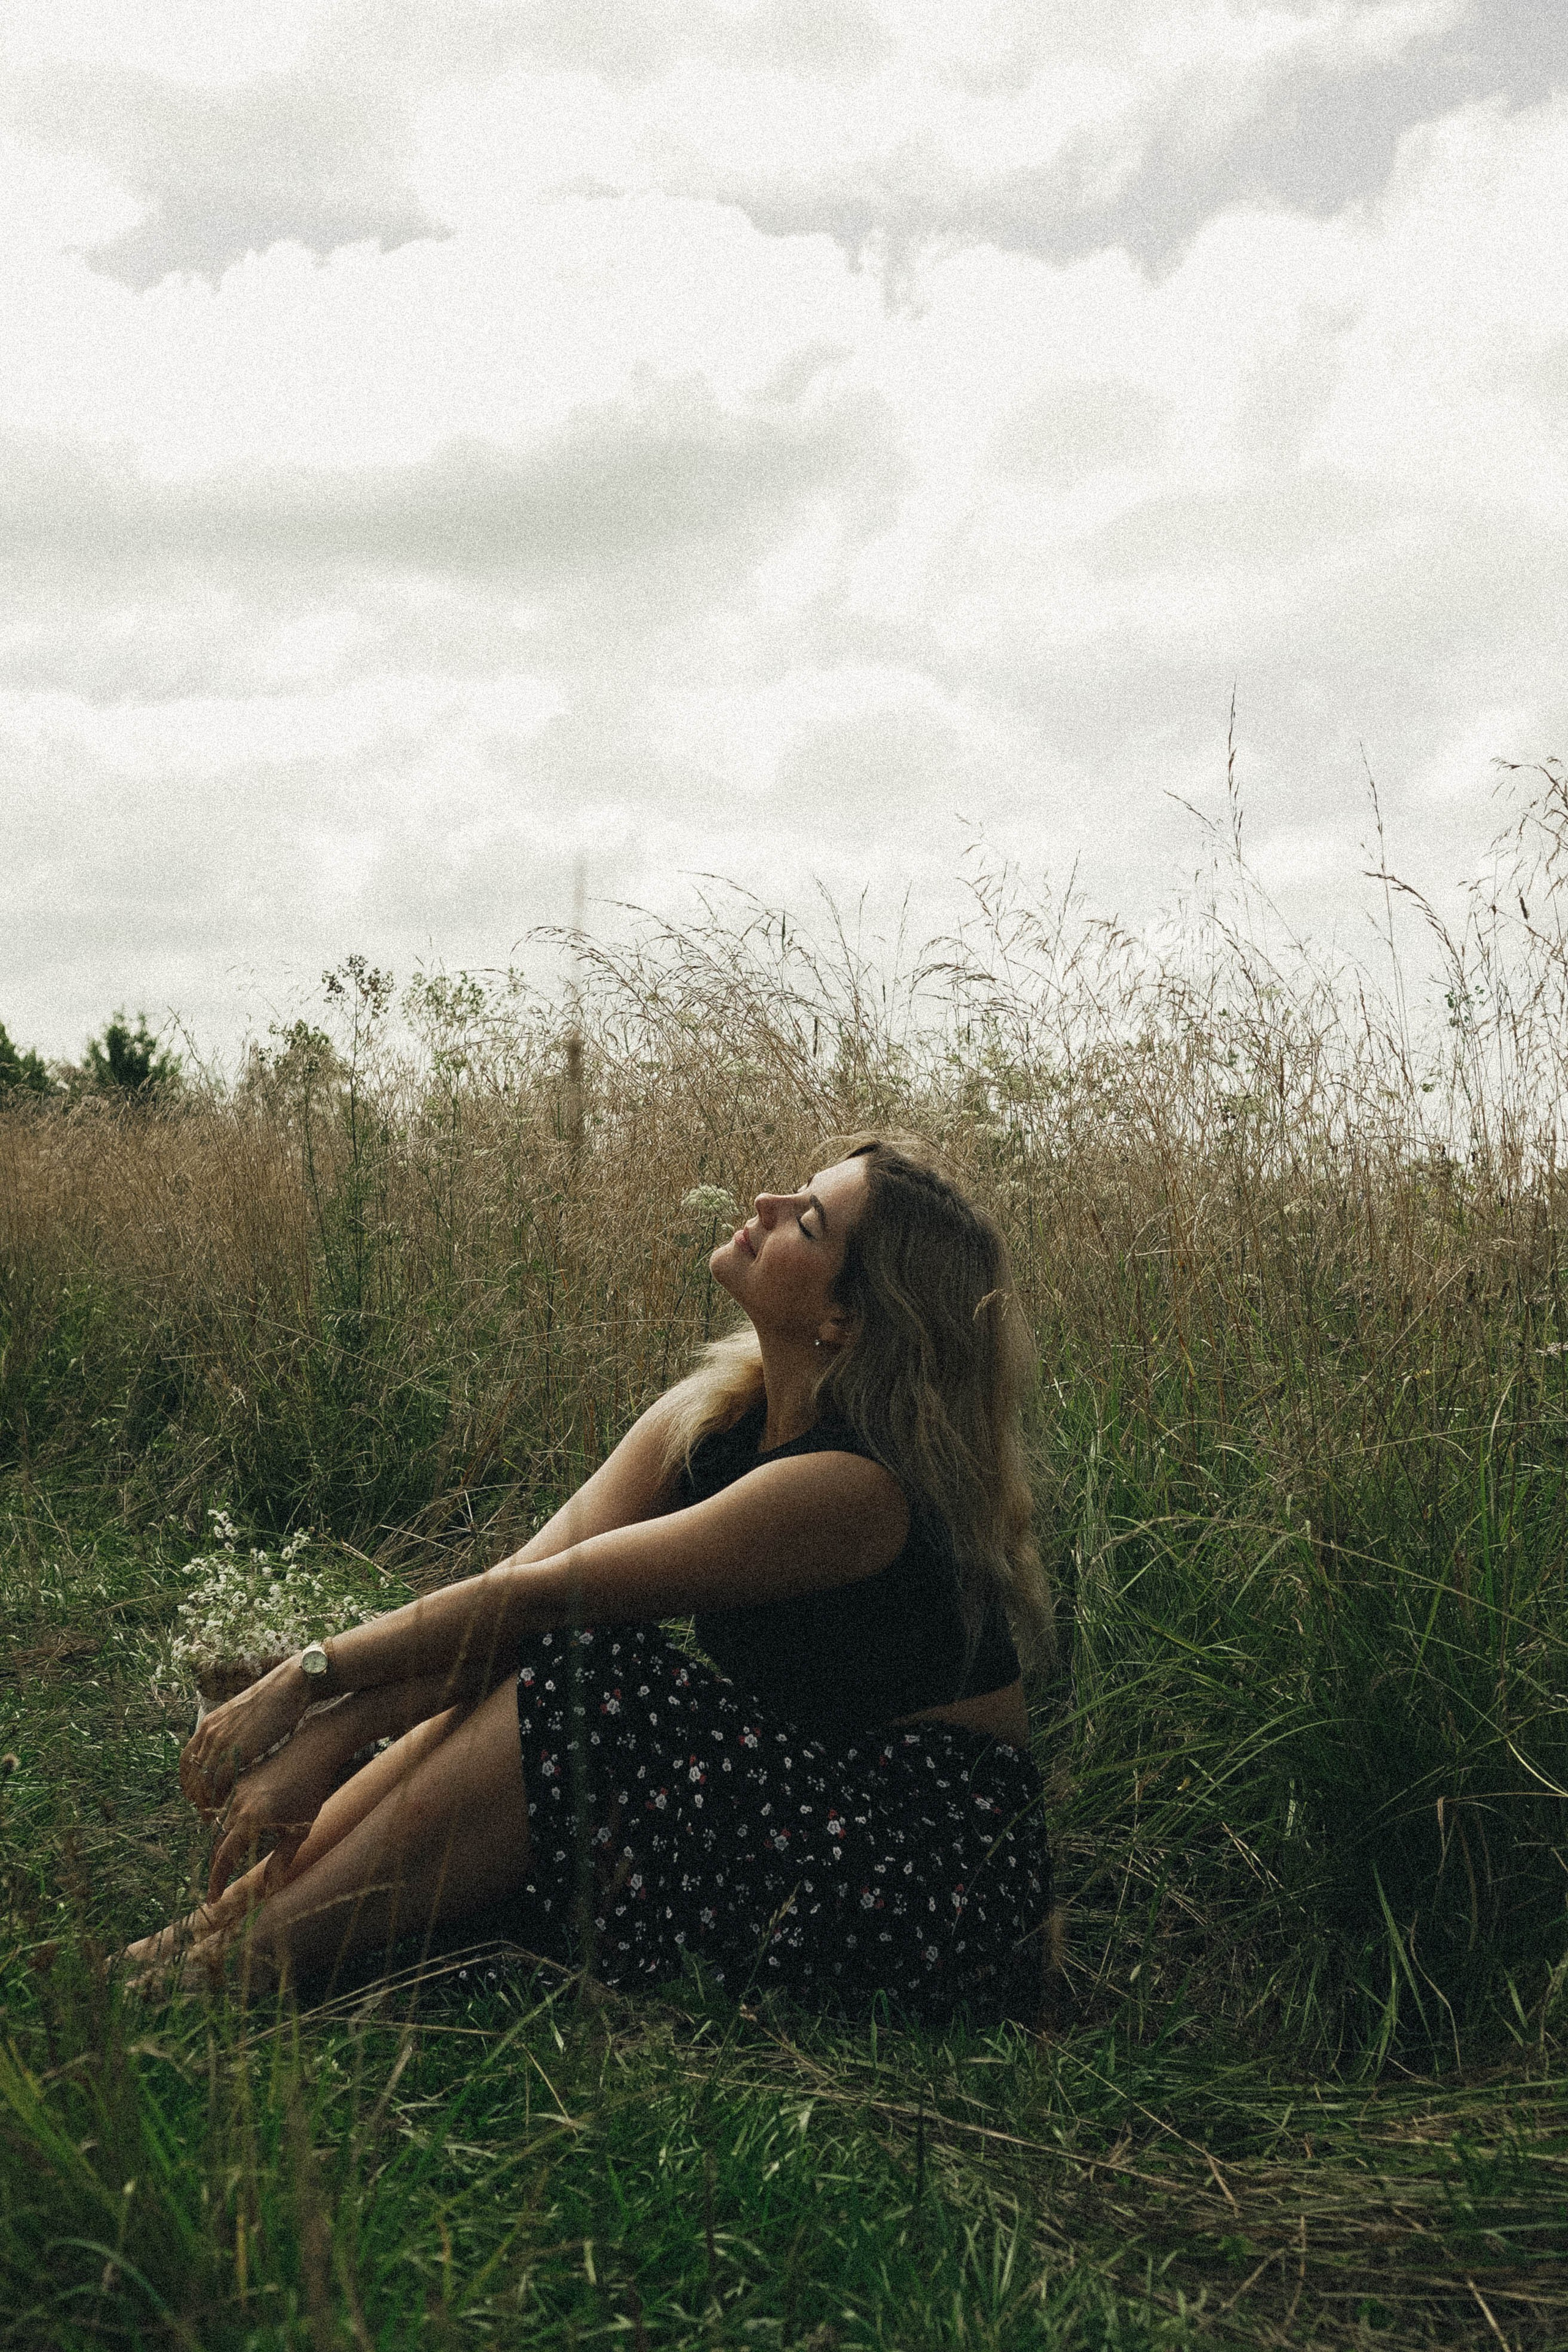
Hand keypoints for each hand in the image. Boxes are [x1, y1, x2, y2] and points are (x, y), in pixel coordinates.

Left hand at [180, 1654, 316, 1819]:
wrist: (289, 1686)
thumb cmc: (273, 1702)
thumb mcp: (243, 1718)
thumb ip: (232, 1734)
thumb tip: (233, 1751)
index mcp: (208, 1725)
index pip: (187, 1761)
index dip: (189, 1782)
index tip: (196, 1797)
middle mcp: (209, 1733)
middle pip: (193, 1775)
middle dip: (197, 1798)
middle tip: (205, 1815)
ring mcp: (221, 1741)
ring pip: (204, 1782)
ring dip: (208, 1803)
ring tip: (216, 1818)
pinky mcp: (237, 1749)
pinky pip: (221, 1781)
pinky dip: (223, 1797)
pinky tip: (230, 1807)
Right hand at [203, 1711, 348, 1902]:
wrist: (310, 1753)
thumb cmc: (310, 1792)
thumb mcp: (300, 1830)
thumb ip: (282, 1859)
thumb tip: (268, 1890)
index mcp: (251, 1819)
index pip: (224, 1858)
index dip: (217, 1881)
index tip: (213, 1899)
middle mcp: (237, 1804)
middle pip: (217, 1844)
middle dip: (216, 1868)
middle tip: (217, 1888)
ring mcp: (235, 1791)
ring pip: (218, 1826)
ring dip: (219, 1847)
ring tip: (223, 1866)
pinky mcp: (237, 1781)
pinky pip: (222, 1809)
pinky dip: (222, 1826)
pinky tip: (230, 1836)